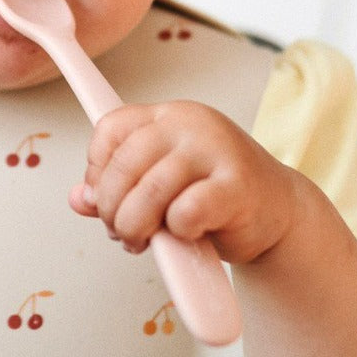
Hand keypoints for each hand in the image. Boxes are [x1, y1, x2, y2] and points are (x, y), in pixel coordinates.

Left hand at [70, 100, 298, 263]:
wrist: (278, 213)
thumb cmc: (215, 198)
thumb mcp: (160, 185)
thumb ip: (117, 189)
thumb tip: (79, 198)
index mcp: (168, 116)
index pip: (110, 129)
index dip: (96, 171)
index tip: (102, 198)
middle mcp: (190, 124)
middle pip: (123, 164)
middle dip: (111, 208)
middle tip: (120, 231)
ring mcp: (216, 150)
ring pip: (148, 191)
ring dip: (135, 227)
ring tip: (142, 240)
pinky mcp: (237, 185)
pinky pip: (185, 212)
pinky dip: (177, 232)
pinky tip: (186, 234)